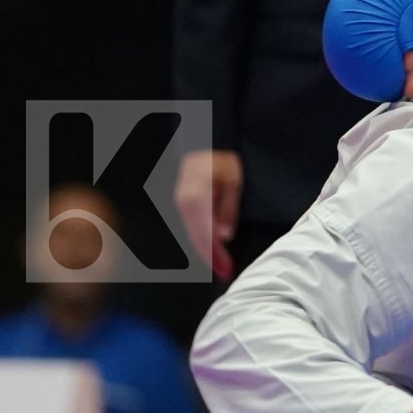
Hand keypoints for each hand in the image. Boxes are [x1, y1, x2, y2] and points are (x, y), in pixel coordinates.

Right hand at [174, 149, 242, 280]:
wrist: (202, 140)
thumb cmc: (222, 157)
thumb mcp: (233, 180)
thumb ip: (228, 208)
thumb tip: (225, 236)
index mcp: (195, 200)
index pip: (205, 237)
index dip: (216, 257)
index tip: (227, 270)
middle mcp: (183, 204)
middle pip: (197, 239)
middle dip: (212, 258)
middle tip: (226, 272)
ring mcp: (179, 203)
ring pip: (193, 234)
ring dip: (207, 249)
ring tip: (222, 263)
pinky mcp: (181, 202)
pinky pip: (191, 225)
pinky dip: (202, 237)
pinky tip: (213, 246)